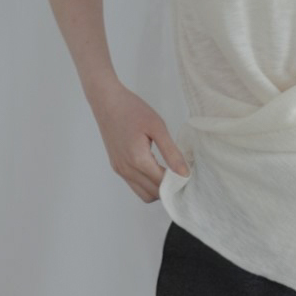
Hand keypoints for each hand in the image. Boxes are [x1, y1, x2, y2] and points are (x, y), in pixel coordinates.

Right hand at [93, 81, 190, 203]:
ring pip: (143, 194)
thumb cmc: (132, 110)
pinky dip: (147, 183)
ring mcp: (119, 169)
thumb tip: (184, 174)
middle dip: (168, 189)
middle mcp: (126, 169)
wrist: (107, 101)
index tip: (188, 175)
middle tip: (181, 175)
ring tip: (169, 173)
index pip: (163, 185)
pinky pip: (134, 185)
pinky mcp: (116, 166)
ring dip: (157, 189)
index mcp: (138, 160)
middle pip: (153, 194)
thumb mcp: (158, 127)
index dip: (178, 183)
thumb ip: (172, 152)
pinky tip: (156, 168)